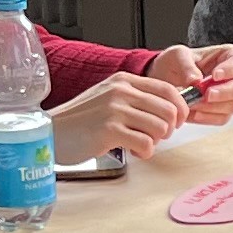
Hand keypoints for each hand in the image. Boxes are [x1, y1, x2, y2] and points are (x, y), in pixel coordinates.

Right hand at [48, 74, 185, 162]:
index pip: (168, 89)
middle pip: (169, 110)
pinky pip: (146, 144)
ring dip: (155, 141)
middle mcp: (121, 91)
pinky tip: (130, 150)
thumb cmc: (81, 121)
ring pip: (161, 128)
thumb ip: (136, 100)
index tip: (178, 122)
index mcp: (124, 81)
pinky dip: (144, 152)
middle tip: (155, 137)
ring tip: (138, 143)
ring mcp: (115, 110)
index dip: (181, 108)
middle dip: (169, 129)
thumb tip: (171, 111)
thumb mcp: (109, 98)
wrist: (51, 132)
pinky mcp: (110, 130)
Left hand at [146, 43, 232, 128]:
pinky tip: (194, 114)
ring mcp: (232, 96)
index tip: (215, 75)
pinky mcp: (224, 111)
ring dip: (214, 107)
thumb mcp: (176, 56)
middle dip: (225, 93)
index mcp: (229, 56)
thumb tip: (195, 80)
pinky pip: (222, 118)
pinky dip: (208, 117)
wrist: (167, 81)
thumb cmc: (176, 64)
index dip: (231, 69)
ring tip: (194, 104)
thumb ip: (186, 66)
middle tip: (207, 95)